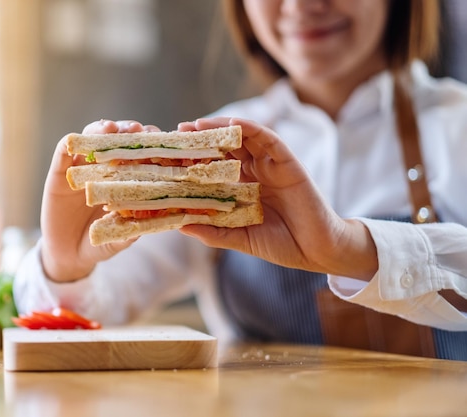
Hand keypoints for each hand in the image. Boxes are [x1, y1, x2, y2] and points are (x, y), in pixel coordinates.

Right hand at [40, 120, 159, 281]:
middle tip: (137, 130)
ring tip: (110, 128)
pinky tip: (75, 141)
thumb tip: (145, 225)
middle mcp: (105, 167)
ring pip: (92, 137)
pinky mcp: (59, 172)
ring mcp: (82, 167)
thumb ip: (129, 231)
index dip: (150, 144)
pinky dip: (70, 143)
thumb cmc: (101, 242)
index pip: (139, 153)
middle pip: (117, 139)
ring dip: (101, 129)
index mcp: (125, 178)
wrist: (70, 255)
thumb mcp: (119, 239)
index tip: (160, 141)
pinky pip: (63, 151)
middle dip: (128, 130)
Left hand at [177, 117, 377, 280]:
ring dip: (221, 127)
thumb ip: (214, 232)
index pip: (215, 167)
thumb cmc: (282, 245)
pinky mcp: (288, 162)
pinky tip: (233, 123)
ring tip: (197, 124)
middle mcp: (255, 173)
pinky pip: (269, 139)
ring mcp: (271, 166)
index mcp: (243, 189)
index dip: (195, 159)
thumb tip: (181, 225)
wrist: (318, 252)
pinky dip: (252, 128)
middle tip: (178, 132)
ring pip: (244, 138)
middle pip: (226, 148)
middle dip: (202, 139)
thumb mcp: (241, 238)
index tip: (171, 156)